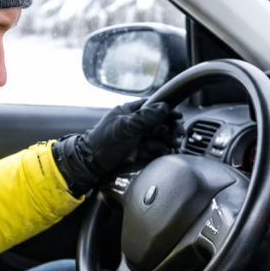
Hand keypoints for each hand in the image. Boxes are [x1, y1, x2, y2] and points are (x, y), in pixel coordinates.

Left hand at [52, 99, 183, 196]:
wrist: (91, 163)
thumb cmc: (104, 141)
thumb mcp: (126, 126)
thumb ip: (147, 117)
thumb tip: (165, 107)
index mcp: (131, 112)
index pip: (153, 107)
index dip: (167, 112)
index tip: (177, 118)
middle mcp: (135, 124)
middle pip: (159, 124)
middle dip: (169, 131)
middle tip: (176, 138)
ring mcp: (136, 138)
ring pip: (158, 139)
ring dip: (164, 144)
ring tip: (166, 149)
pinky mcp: (137, 152)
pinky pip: (152, 151)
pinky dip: (156, 154)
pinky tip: (155, 155)